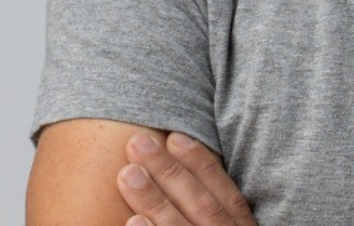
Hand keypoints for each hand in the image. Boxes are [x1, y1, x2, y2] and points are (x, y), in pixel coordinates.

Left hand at [117, 131, 256, 225]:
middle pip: (202, 205)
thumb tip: (185, 165)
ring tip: (127, 173)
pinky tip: (132, 222)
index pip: (227, 194)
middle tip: (138, 142)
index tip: (174, 137)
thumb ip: (215, 207)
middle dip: (170, 172)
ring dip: (154, 200)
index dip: (201, 163)